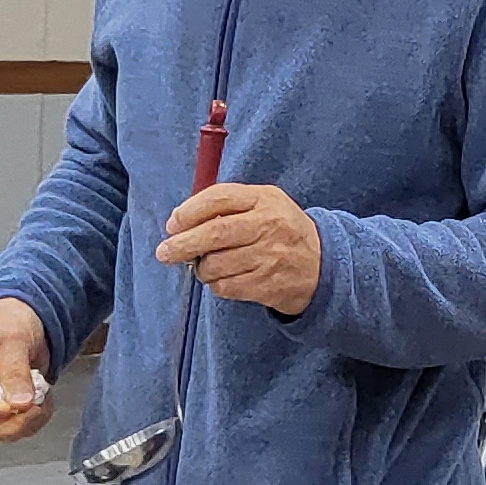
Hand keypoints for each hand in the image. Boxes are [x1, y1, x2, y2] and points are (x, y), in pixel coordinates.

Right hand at [0, 300, 53, 441]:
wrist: (24, 317)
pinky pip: (19, 427)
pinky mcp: (8, 408)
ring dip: (27, 423)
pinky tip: (43, 400)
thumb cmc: (10, 320)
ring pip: (0, 433)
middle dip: (10, 425)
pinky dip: (36, 420)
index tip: (11, 407)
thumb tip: (20, 402)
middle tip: (34, 405)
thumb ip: (15, 370)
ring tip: (42, 397)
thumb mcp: (13, 338)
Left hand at [157, 182, 321, 316]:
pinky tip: (222, 278)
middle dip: (182, 244)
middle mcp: (269, 225)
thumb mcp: (263, 204)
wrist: (322, 265)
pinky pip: (226, 286)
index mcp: (265, 199)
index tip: (172, 224)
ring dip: (201, 268)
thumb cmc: (281, 230)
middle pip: (215, 233)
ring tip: (203, 266)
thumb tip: (179, 222)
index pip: (219, 198)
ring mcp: (270, 257)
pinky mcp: (268, 285)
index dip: (190, 211)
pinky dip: (216, 284)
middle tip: (163, 253)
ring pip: (217, 264)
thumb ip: (227, 205)